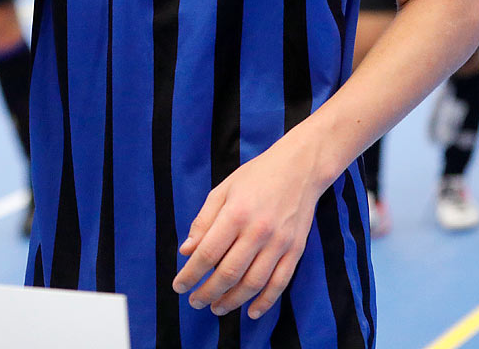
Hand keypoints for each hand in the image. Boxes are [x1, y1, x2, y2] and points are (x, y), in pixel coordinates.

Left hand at [172, 140, 320, 320]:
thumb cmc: (256, 176)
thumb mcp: (222, 190)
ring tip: (216, 308)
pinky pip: (280, 283)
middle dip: (207, 293)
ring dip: (232, 301)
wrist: (299, 167)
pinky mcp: (295, 250)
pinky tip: (251, 312)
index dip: (190, 274)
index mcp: (235, 213)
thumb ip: (203, 222)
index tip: (179, 286)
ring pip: (253, 283)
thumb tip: (186, 251)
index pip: (207, 253)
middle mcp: (258, 231)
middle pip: (229, 273)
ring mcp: (279, 242)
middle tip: (195, 302)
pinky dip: (265, 301)